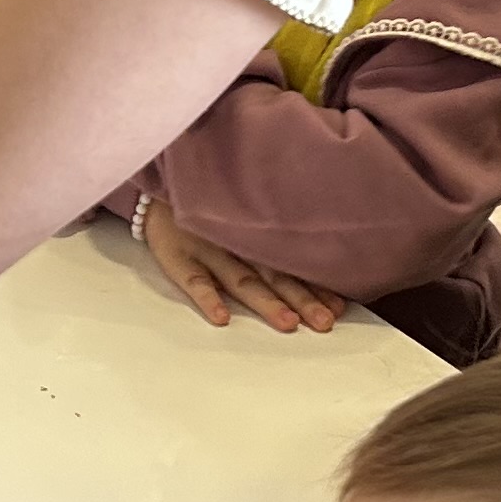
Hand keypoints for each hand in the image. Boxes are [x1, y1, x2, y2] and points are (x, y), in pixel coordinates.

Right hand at [139, 198, 342, 331]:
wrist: (158, 177)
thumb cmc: (204, 197)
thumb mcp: (238, 205)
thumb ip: (268, 224)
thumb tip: (317, 245)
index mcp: (254, 236)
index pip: (291, 265)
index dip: (316, 286)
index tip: (342, 306)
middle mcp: (237, 244)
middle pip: (275, 276)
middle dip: (302, 300)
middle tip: (326, 323)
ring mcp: (207, 250)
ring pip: (242, 280)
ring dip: (265, 302)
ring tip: (288, 324)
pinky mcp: (177, 255)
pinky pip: (192, 280)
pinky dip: (207, 298)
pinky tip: (222, 318)